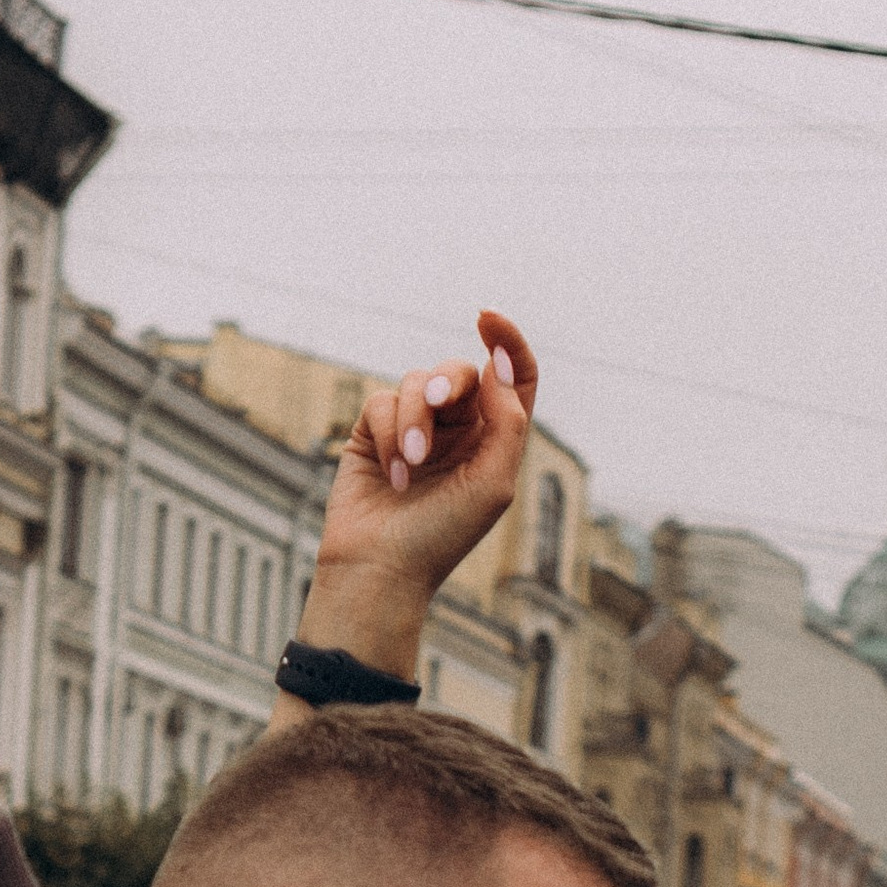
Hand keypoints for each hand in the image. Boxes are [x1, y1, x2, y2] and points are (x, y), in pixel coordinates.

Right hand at [291, 309, 538, 681]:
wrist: (382, 568)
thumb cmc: (444, 536)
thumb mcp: (493, 483)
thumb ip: (506, 421)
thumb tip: (498, 365)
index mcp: (495, 441)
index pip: (512, 378)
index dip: (506, 343)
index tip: (486, 319)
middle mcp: (459, 431)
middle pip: (457, 373)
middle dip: (446, 381)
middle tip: (436, 401)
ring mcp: (416, 430)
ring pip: (414, 383)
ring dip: (412, 420)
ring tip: (411, 464)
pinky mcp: (374, 434)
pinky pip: (381, 402)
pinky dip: (387, 434)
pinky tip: (393, 473)